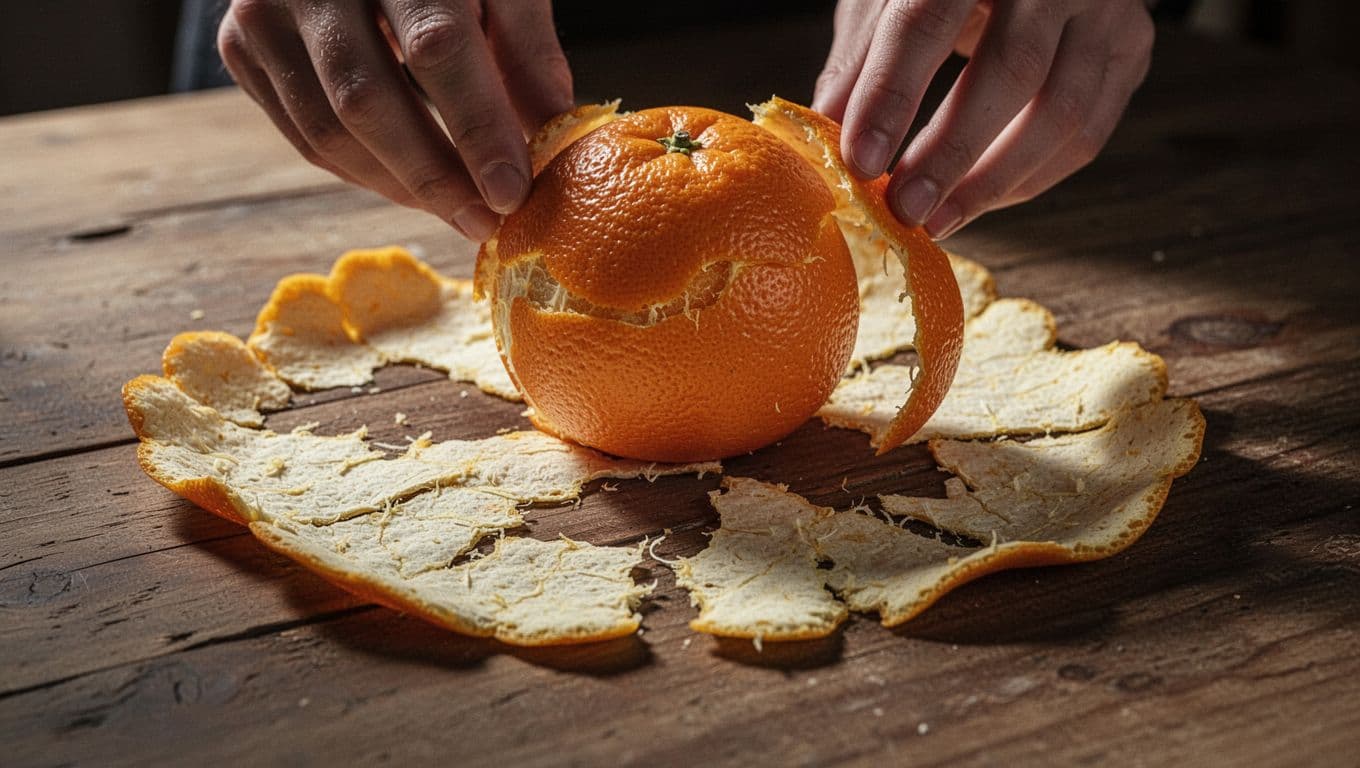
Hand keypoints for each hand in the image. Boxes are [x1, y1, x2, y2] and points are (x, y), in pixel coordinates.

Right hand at [217, 0, 572, 240]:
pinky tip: (409, 185)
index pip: (437, 47)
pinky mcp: (241, 45)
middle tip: (485, 221)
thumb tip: (557, 136)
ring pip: (327, 130)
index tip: (512, 192)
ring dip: (398, 187)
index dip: (477, 127)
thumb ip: (528, 49)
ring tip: (457, 211)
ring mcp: (263, 11)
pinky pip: (303, 136)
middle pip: (367, 101)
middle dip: (434, 176)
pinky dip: (362, 173)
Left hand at [813, 0, 1153, 238]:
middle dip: (949, 153)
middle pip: (1008, 72)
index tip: (861, 161)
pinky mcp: (1131, 47)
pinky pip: (1087, 132)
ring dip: (994, 181)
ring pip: (1060, 112)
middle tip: (904, 209)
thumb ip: (860, 60)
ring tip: (939, 220)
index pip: (927, 22)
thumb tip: (825, 137)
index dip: (891, 96)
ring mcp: (1106, 9)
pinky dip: (1033, 178)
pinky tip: (982, 199)